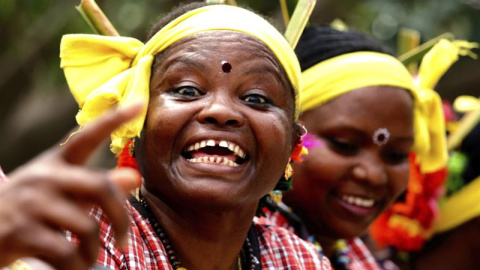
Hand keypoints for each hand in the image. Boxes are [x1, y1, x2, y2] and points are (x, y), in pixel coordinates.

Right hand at [0, 104, 143, 269]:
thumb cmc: (31, 210)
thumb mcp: (62, 194)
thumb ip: (97, 187)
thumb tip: (134, 177)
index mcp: (55, 163)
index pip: (86, 137)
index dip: (113, 120)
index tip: (139, 103)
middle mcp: (44, 177)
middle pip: (100, 188)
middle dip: (121, 218)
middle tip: (126, 242)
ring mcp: (30, 203)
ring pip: (87, 227)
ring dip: (93, 251)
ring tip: (86, 258)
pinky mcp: (21, 232)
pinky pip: (67, 252)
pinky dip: (77, 266)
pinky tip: (72, 266)